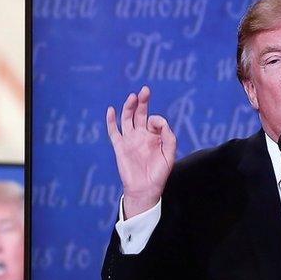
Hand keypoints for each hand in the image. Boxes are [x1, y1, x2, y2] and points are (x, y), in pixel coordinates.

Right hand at [106, 85, 176, 217]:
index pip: (154, 120)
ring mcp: (129, 140)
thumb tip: (158, 121)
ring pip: (127, 119)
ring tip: (132, 96)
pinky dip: (111, 121)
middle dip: (142, 101)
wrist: (145, 190)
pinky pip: (113, 132)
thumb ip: (168, 137)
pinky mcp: (120, 147)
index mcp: (154, 137)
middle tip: (145, 90)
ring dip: (129, 107)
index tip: (158, 127)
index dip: (157, 119)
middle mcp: (141, 136)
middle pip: (140, 113)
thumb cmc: (158, 174)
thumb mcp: (169, 155)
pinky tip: (111, 110)